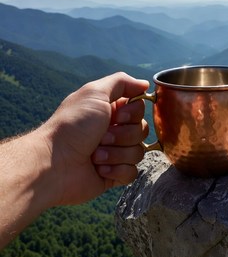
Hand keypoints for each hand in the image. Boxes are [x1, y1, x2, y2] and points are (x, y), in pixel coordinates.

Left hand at [41, 72, 149, 205]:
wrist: (53, 164)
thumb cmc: (72, 125)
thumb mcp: (95, 93)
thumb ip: (121, 82)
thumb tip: (145, 84)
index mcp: (110, 111)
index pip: (140, 109)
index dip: (132, 114)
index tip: (117, 116)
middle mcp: (114, 131)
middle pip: (142, 130)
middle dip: (123, 135)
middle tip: (101, 137)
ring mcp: (114, 153)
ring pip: (138, 152)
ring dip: (116, 153)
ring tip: (95, 155)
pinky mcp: (113, 175)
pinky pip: (132, 173)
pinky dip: (116, 171)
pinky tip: (99, 169)